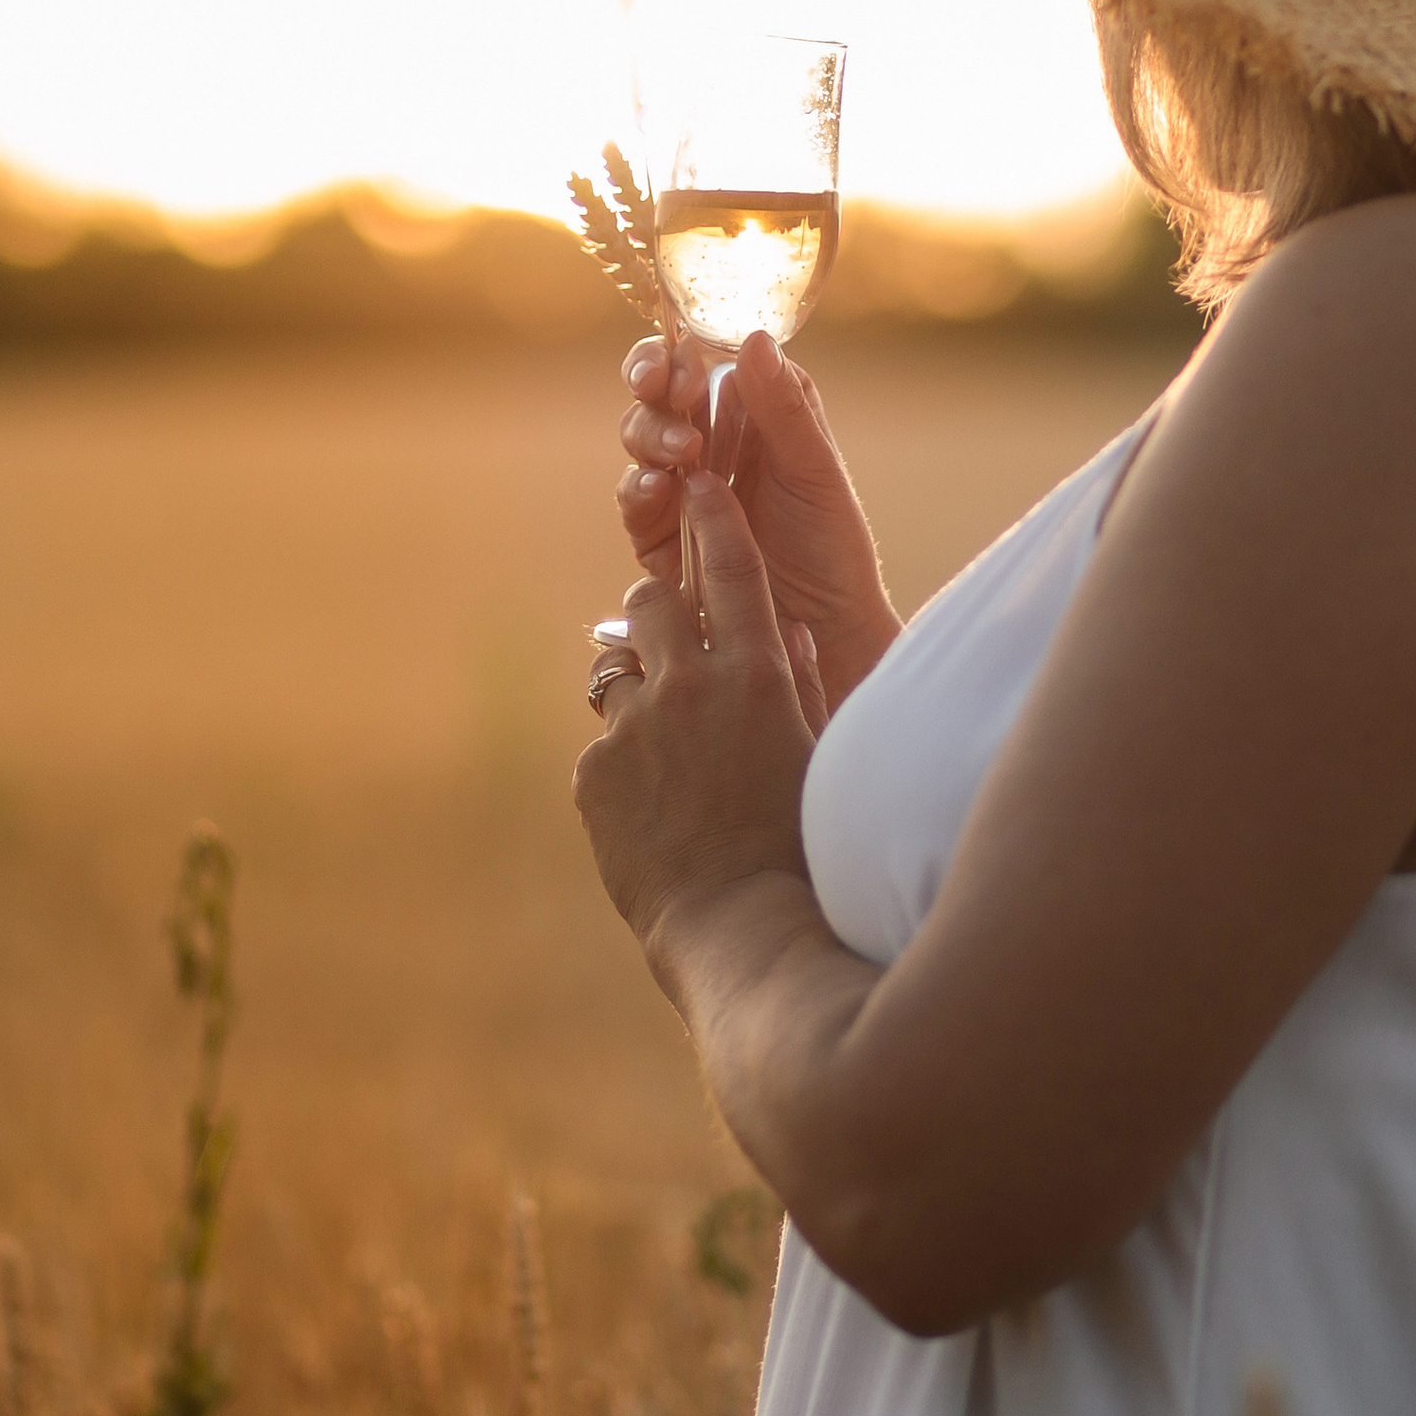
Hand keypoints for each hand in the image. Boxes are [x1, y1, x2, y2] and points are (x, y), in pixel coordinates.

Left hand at [575, 468, 827, 987]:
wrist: (743, 932)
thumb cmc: (805, 847)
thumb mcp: (821, 755)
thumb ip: (804, 684)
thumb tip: (796, 630)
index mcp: (756, 674)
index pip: (729, 567)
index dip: (713, 517)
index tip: (701, 483)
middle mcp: (688, 687)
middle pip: (648, 601)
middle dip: (656, 609)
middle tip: (671, 637)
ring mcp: (634, 730)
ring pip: (617, 673)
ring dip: (640, 694)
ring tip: (669, 749)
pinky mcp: (594, 775)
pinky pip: (604, 747)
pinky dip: (626, 765)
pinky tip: (656, 812)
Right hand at [614, 331, 899, 707]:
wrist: (824, 626)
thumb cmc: (831, 541)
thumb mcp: (814, 469)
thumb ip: (783, 407)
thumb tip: (753, 336)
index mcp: (748, 411)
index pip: (695, 363)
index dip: (675, 357)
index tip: (681, 370)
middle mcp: (708, 442)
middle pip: (656, 397)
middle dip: (654, 392)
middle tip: (671, 400)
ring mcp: (680, 488)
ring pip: (639, 443)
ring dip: (651, 438)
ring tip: (681, 455)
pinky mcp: (661, 536)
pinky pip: (635, 504)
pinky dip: (639, 492)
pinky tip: (657, 493)